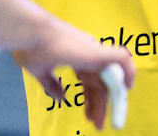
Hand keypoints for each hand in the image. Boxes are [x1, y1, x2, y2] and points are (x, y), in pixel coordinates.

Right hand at [13, 16, 135, 129]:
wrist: (29, 33)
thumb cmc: (31, 47)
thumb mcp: (41, 71)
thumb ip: (51, 84)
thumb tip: (61, 98)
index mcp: (75, 57)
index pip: (89, 80)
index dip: (90, 98)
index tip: (88, 116)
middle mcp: (87, 54)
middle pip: (99, 83)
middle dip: (98, 104)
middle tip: (98, 124)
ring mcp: (93, 52)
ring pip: (110, 78)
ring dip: (109, 100)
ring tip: (103, 122)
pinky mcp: (97, 52)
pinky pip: (122, 60)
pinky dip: (128, 72)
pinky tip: (127, 89)